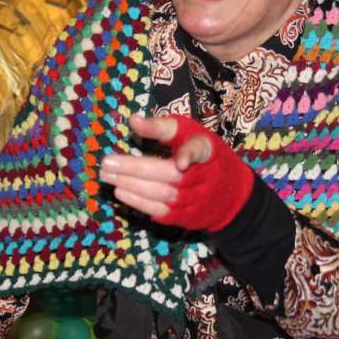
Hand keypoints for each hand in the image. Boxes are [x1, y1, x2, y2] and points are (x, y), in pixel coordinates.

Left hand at [98, 114, 253, 231]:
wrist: (231, 194)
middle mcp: (204, 178)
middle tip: (107, 163)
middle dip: (137, 170)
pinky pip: (163, 213)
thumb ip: (162, 127)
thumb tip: (133, 120)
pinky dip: (141, 204)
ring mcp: (197, 200)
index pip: (200, 150)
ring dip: (133, 188)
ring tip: (109, 178)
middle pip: (171, 176)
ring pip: (165, 196)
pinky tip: (122, 194)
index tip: (180, 162)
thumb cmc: (202, 156)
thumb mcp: (189, 133)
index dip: (191, 155)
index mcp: (208, 151)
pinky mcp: (189, 217)